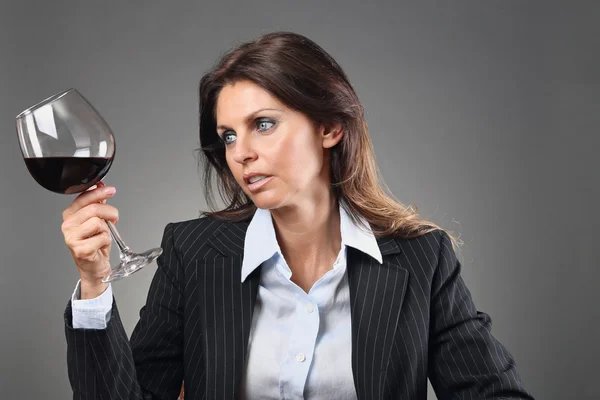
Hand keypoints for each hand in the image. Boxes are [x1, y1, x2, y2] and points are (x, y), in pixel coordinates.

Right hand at [61, 181, 118, 297]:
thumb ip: (98, 204)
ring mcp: (72, 238)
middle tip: (114, 218)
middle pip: (94, 209)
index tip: (110, 190)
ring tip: (103, 235)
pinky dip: (107, 241)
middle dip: (110, 212)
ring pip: (98, 223)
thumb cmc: (95, 245)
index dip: (99, 192)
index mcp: (70, 216)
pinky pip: (102, 237)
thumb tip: (102, 188)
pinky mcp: (80, 249)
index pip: (83, 198)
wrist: (94, 267)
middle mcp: (68, 225)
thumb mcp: (97, 221)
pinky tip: (100, 245)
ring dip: (107, 229)